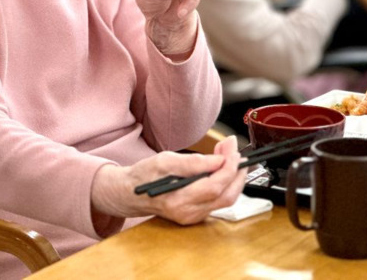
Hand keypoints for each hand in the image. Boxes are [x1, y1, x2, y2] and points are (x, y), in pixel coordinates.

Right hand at [91, 136, 246, 225]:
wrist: (130, 193)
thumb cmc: (144, 175)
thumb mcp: (164, 160)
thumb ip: (193, 162)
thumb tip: (219, 160)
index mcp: (178, 201)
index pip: (215, 186)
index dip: (229, 166)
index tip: (231, 148)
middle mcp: (188, 213)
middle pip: (227, 196)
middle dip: (236, 171)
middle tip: (234, 150)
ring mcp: (193, 217)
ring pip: (226, 199)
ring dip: (232, 176)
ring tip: (227, 155)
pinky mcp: (196, 215)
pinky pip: (218, 200)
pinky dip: (224, 182)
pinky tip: (220, 167)